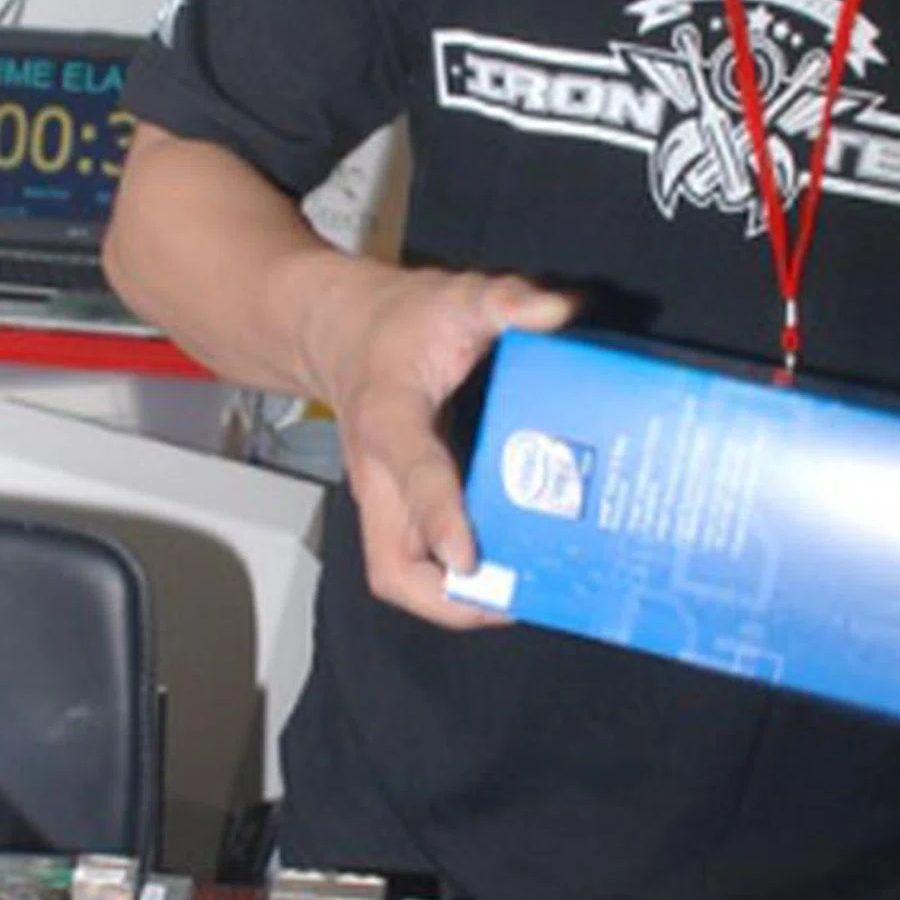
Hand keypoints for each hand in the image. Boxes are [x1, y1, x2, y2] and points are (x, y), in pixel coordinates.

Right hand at [302, 261, 577, 625]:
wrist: (341, 331)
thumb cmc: (397, 322)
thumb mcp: (453, 297)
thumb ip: (504, 301)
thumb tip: (558, 311)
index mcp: (389, 420)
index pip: (414, 475)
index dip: (442, 517)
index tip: (471, 556)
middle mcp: (380, 475)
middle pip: (394, 567)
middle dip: (450, 601)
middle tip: (515, 600)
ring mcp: (386, 500)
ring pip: (401, 575)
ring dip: (455, 602)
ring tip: (522, 598)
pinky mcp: (398, 508)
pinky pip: (419, 563)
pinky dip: (460, 582)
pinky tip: (514, 570)